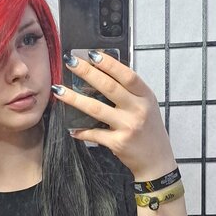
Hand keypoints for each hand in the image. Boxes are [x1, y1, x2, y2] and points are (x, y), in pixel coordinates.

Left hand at [54, 51, 176, 181]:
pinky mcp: (118, 143)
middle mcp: (138, 110)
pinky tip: (71, 128)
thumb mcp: (147, 106)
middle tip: (71, 62)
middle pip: (109, 87)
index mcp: (146, 97)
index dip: (109, 64)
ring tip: (59, 90)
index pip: (127, 76)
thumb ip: (131, 92)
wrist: (156, 161)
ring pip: (96, 109)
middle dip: (87, 73)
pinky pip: (94, 134)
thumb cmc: (149, 131)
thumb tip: (104, 73)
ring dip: (74, 99)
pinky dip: (81, 131)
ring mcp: (128, 126)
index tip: (92, 55)